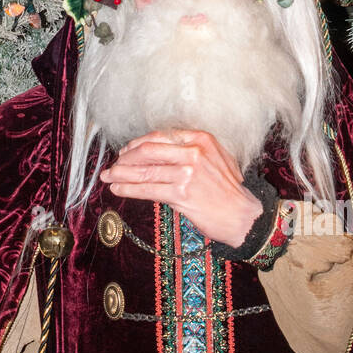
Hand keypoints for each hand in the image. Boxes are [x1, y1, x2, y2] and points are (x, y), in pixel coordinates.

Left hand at [100, 129, 262, 247]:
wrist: (243, 215)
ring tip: (109, 178)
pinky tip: (118, 190)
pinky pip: (148, 189)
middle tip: (113, 166)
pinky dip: (129, 189)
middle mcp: (193, 152)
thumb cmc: (227, 190)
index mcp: (200, 139)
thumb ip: (189, 151)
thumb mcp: (214, 158)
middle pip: (148, 151)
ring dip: (122, 175)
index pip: (159, 136)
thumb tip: (156, 152)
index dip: (138, 144)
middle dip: (125, 159)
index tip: (126, 151)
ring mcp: (187, 173)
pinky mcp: (181, 194)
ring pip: (145, 171)